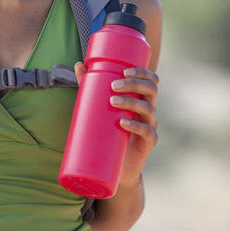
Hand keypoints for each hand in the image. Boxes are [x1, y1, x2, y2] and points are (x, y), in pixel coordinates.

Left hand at [74, 62, 158, 187]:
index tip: (125, 71)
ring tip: (112, 101)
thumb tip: (79, 64)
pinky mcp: (148, 143)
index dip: (142, 72)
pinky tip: (123, 123)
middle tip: (114, 85)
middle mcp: (148, 110)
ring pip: (148, 109)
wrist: (119, 167)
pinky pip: (147, 132)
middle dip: (134, 84)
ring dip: (131, 102)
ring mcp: (150, 126)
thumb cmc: (110, 131)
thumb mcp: (100, 106)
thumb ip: (90, 85)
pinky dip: (135, 126)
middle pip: (151, 90)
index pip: (150, 80)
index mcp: (141, 98)